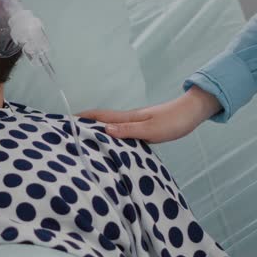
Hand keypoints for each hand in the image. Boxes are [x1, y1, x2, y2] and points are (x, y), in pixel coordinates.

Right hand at [77, 86, 221, 142]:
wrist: (193, 112)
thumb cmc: (175, 121)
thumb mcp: (152, 129)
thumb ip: (129, 130)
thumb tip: (105, 130)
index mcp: (128, 118)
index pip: (99, 117)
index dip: (81, 118)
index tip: (63, 122)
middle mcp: (128, 119)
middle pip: (101, 121)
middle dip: (84, 125)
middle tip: (68, 134)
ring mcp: (135, 123)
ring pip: (110, 127)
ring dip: (96, 131)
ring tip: (83, 141)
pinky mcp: (143, 128)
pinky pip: (121, 132)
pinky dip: (110, 136)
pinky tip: (110, 144)